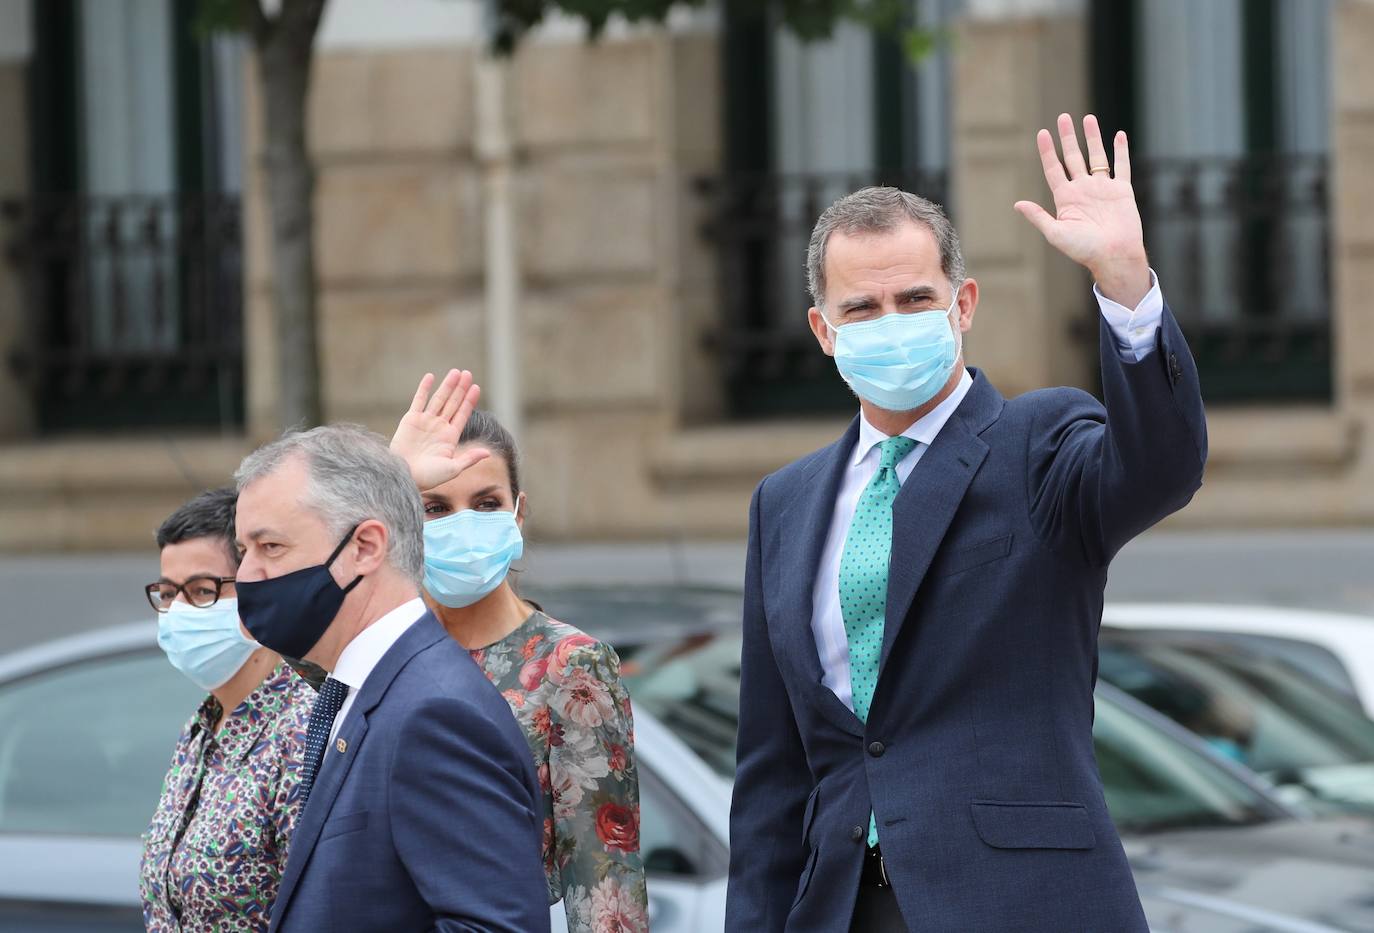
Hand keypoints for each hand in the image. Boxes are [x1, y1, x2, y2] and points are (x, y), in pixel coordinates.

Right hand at [390, 369, 489, 491]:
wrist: (404, 477)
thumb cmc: (428, 477)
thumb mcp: (452, 469)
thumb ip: (469, 459)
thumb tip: (488, 453)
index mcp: (450, 437)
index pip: (462, 414)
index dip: (469, 401)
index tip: (476, 387)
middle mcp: (439, 427)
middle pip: (453, 403)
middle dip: (460, 389)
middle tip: (468, 373)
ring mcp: (425, 422)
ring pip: (439, 399)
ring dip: (447, 386)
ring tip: (455, 372)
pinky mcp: (410, 420)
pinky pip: (419, 400)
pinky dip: (424, 388)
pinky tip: (430, 377)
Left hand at [1014, 113, 1150, 307]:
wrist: (1113, 256)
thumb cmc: (1084, 249)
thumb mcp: (1056, 233)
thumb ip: (1038, 217)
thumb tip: (1017, 204)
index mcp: (1066, 198)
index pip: (1054, 169)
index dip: (1048, 151)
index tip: (1042, 133)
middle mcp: (1083, 190)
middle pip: (1074, 157)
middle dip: (1068, 138)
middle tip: (1063, 117)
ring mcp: (1103, 188)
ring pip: (1097, 157)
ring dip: (1092, 138)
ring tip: (1088, 118)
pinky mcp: (1122, 190)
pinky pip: (1122, 166)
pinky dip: (1121, 151)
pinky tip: (1118, 135)